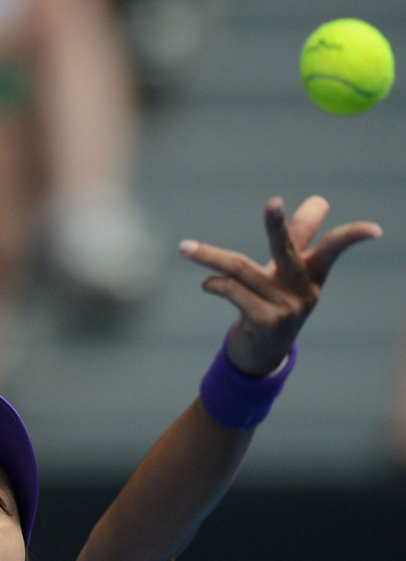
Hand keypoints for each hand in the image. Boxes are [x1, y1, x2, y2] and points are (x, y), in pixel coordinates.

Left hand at [180, 196, 381, 375]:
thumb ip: (299, 237)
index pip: (334, 249)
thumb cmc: (274, 305)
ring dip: (210, 257)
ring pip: (243, 270)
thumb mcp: (286, 274)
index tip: (375, 231)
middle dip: (278, 226)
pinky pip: (233, 292)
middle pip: (287, 251)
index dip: (352, 237)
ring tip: (186, 249)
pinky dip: (215, 284)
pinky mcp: (265, 323)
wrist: (259, 357)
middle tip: (273, 203)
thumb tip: (319, 201)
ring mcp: (286, 309)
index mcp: (312, 275)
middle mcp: (303, 291)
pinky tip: (207, 284)